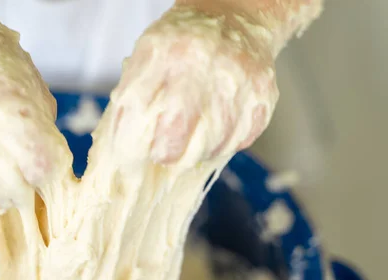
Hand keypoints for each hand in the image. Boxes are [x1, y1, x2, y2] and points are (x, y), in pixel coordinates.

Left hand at [106, 6, 278, 166]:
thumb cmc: (182, 46)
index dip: (130, 143)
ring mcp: (237, 81)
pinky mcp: (263, 96)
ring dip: (196, 151)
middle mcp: (202, 65)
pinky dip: (223, 144)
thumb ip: (130, 95)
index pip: (138, 113)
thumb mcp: (146, 56)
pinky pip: (239, 141)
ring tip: (191, 137)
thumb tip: (124, 147)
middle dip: (165, 153)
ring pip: (209, 146)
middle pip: (175, 135)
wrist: (235, 19)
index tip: (131, 152)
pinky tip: (216, 129)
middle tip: (163, 151)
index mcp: (164, 54)